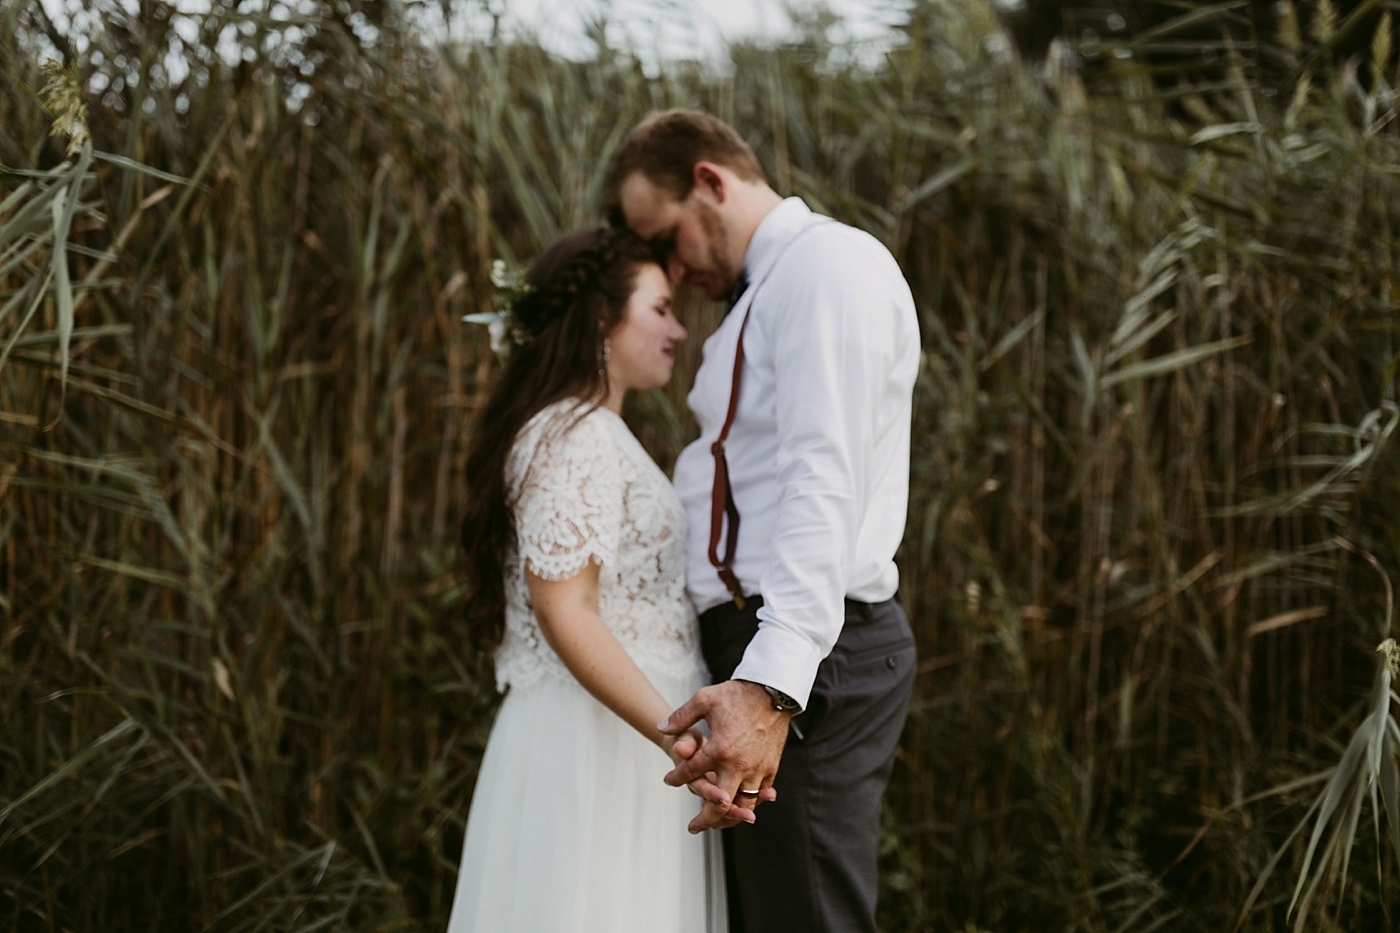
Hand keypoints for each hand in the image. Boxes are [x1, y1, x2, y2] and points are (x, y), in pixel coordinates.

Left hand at [658, 680, 788, 832]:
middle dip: (704, 820)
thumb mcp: (704, 699)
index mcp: (719, 749)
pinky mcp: (771, 767)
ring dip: (728, 817)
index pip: (691, 773)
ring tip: (716, 821)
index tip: (669, 781)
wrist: (773, 691)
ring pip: (742, 805)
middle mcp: (738, 764)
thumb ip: (681, 717)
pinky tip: (739, 805)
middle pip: (719, 805)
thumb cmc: (737, 695)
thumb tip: (661, 728)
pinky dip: (748, 803)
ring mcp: (757, 768)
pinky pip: (759, 794)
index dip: (676, 779)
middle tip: (694, 827)